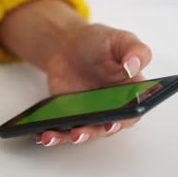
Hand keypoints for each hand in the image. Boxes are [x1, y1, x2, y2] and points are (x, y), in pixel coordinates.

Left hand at [38, 24, 151, 145]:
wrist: (69, 45)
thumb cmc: (100, 43)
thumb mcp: (121, 39)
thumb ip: (135, 51)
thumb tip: (133, 67)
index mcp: (130, 93)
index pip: (132, 112)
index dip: (123, 120)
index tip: (112, 121)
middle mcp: (112, 108)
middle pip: (105, 127)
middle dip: (92, 132)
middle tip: (79, 132)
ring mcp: (90, 114)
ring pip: (84, 132)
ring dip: (68, 137)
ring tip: (52, 136)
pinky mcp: (71, 116)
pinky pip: (64, 130)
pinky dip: (53, 134)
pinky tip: (42, 134)